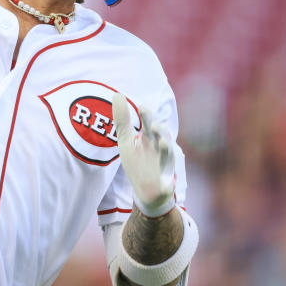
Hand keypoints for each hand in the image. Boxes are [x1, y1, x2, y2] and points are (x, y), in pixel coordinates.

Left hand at [112, 93, 175, 216]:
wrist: (147, 190)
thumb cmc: (138, 161)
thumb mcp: (127, 141)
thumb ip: (123, 120)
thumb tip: (117, 94)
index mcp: (150, 137)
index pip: (149, 124)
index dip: (147, 116)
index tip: (142, 107)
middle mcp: (160, 148)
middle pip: (162, 137)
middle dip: (160, 131)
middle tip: (154, 124)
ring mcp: (164, 165)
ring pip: (168, 156)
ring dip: (166, 149)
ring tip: (162, 143)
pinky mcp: (166, 182)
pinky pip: (168, 184)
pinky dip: (168, 184)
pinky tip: (167, 185)